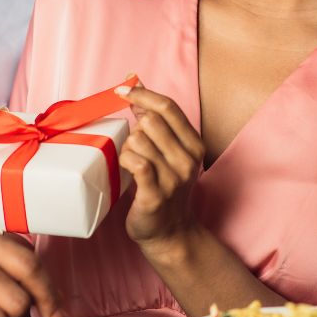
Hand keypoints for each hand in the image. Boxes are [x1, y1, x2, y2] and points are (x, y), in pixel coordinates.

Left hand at [118, 85, 204, 250]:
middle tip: (134, 148)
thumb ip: (156, 119)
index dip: (142, 94)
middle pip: (150, 121)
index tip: (122, 90)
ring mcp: (173, 178)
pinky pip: (134, 162)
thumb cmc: (165, 188)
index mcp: (194, 145)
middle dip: (134, 129)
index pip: (168, 107)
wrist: (170, 233)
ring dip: (127, 149)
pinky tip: (126, 169)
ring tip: (132, 165)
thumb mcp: (170, 152)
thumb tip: (136, 82)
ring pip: (137, 141)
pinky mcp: (155, 194)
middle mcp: (188, 160)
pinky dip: (124, 160)